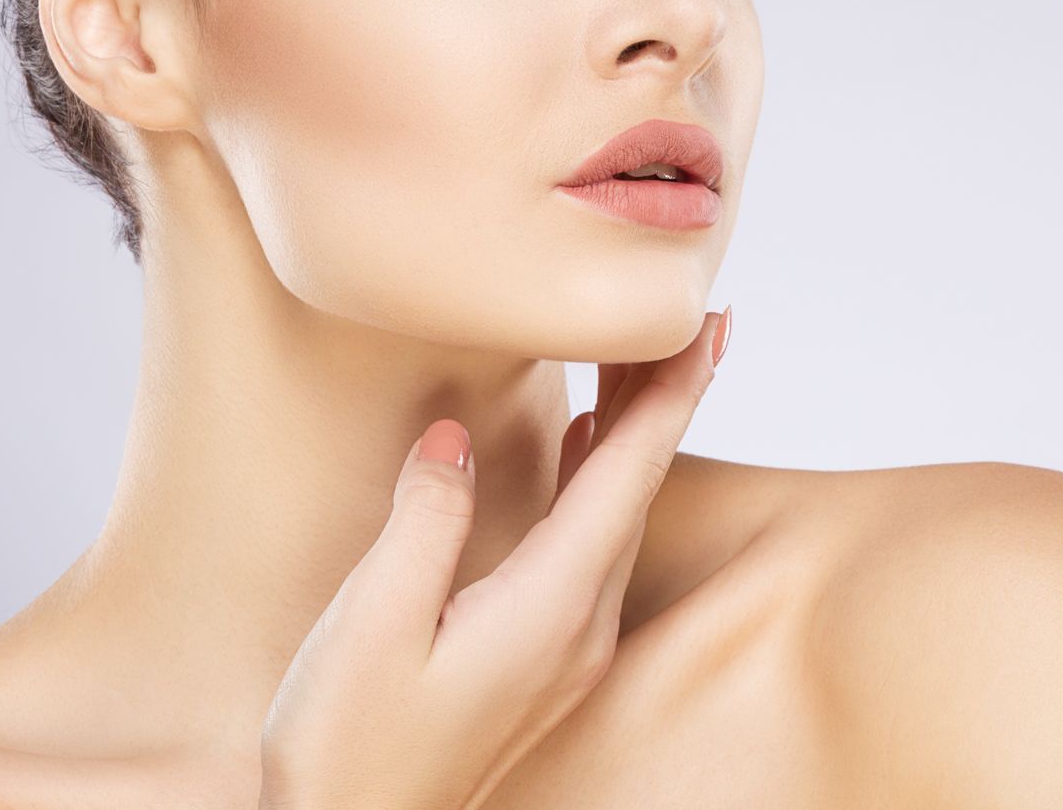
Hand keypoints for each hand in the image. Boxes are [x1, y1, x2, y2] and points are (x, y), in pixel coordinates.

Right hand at [257, 306, 733, 809]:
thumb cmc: (349, 747)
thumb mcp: (370, 626)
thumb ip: (425, 521)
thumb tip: (455, 436)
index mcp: (550, 607)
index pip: (631, 474)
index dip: (673, 392)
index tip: (713, 324)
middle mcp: (578, 626)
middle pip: (637, 485)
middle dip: (662, 395)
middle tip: (686, 314)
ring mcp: (566, 648)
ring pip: (617, 513)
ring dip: (630, 432)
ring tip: (636, 358)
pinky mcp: (541, 658)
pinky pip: (589, 544)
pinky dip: (595, 479)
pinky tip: (583, 446)